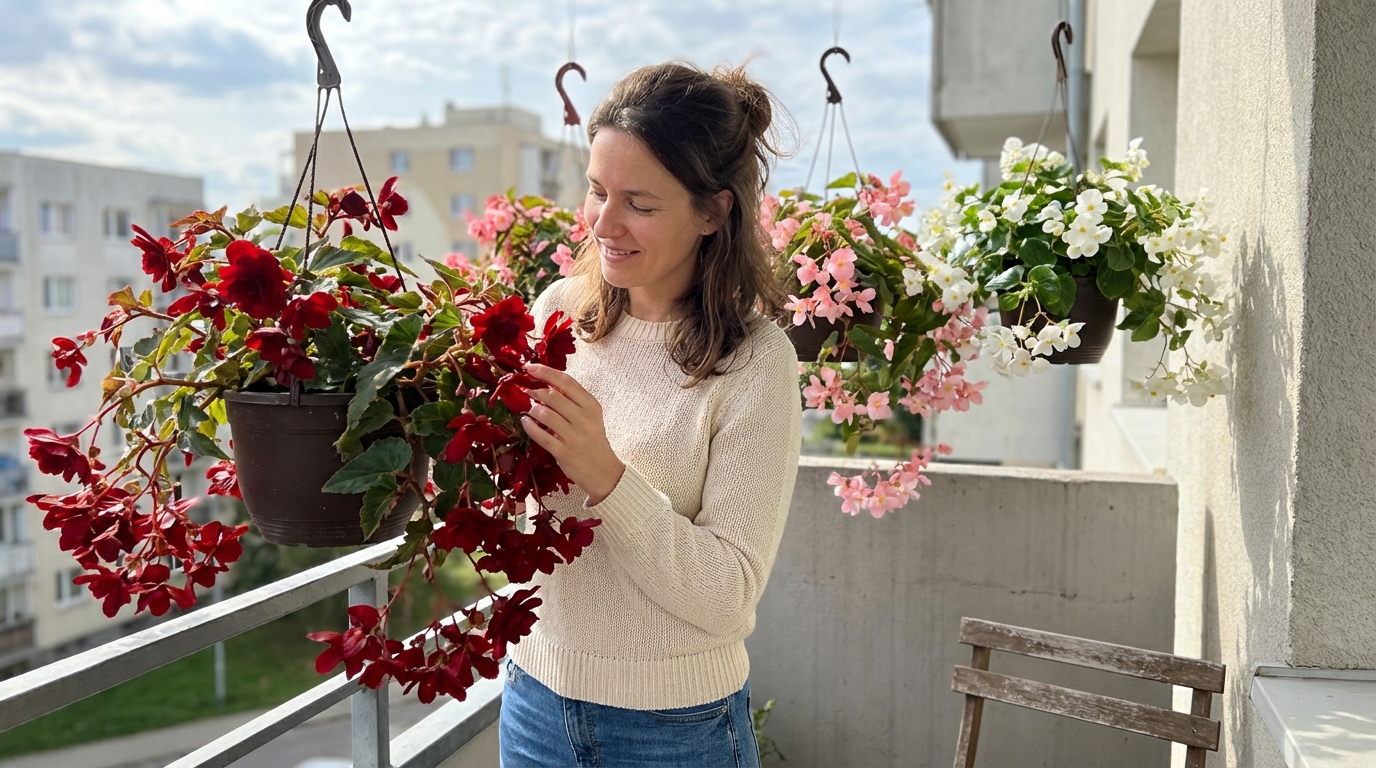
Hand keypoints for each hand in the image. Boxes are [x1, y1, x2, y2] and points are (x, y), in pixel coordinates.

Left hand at [521, 363, 625, 504]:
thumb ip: (572, 401)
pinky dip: (529, 426)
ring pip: (545, 414)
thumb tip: (545, 385)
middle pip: (553, 397)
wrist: (603, 471)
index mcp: (592, 406)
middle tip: (529, 392)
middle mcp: (584, 419)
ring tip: (530, 410)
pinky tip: (525, 422)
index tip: (530, 367)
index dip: (546, 372)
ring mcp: (574, 436)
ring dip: (532, 409)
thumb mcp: (590, 416)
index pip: (567, 382)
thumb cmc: (593, 440)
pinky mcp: (564, 452)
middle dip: (536, 392)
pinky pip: (540, 435)